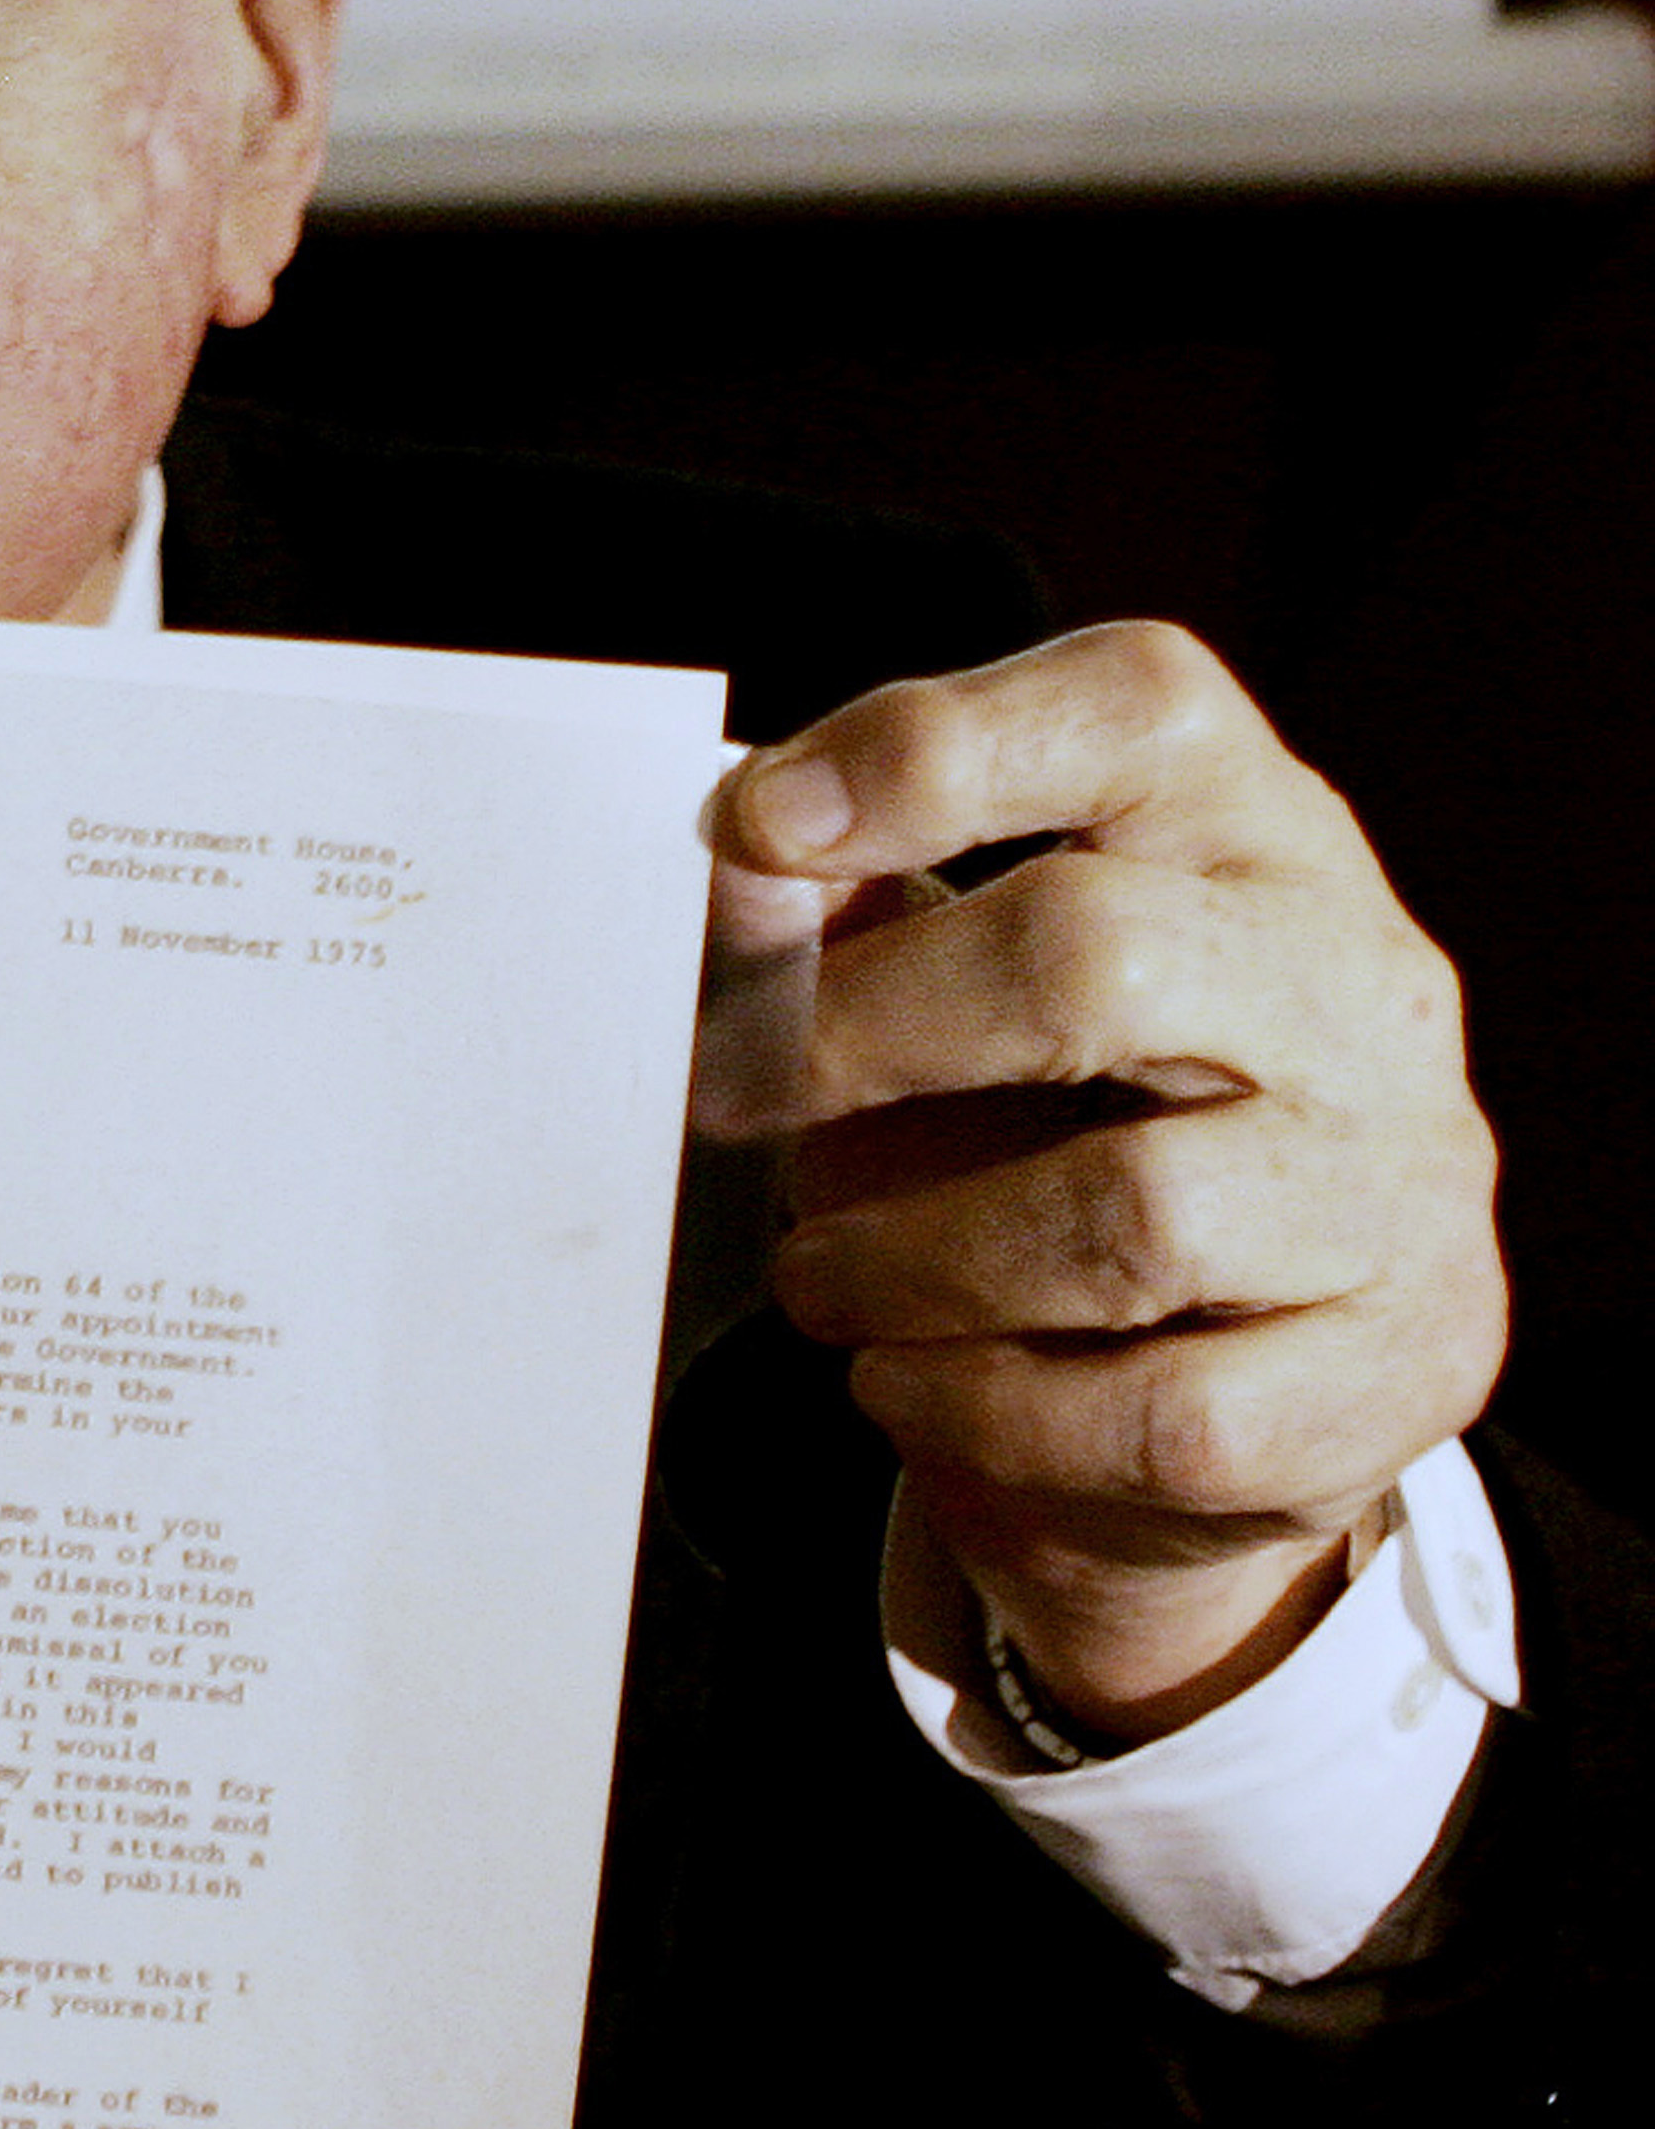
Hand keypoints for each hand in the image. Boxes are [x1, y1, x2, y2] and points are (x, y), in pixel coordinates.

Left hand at [698, 620, 1505, 1736]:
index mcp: (1252, 835)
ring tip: (820, 1279)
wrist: (1242, 1374)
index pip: (1139, 707)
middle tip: (729, 1099)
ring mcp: (1393, 1185)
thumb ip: (863, 916)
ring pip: (1130, 1216)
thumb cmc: (1068, 1133)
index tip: (748, 833)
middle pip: (1103, 955)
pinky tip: (912, 1386)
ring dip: (914, 1261)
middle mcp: (1357, 986)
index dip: (930, 751)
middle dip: (872, 1032)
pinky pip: (1161, 1421)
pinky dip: (988, 1413)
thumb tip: (739, 882)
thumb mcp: (974, 992)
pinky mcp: (1398, 1370)